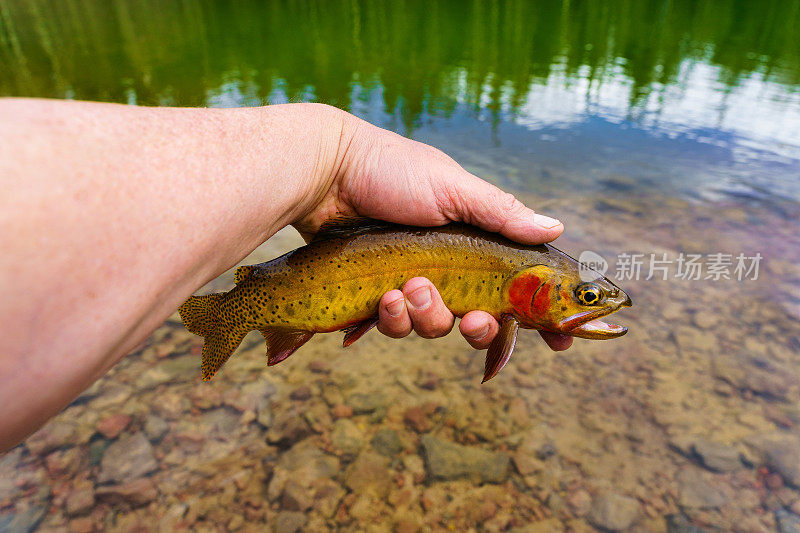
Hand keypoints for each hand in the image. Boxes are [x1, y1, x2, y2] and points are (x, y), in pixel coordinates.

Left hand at [292, 108, 572, 351]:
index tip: (559, 343)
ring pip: (434, 327)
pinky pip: (393, 326)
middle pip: (478, 319)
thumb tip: (555, 228)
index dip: (538, 318)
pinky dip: (389, 318)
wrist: (325, 174)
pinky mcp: (375, 295)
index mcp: (473, 243)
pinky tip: (381, 298)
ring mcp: (411, 283)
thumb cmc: (391, 170)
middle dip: (479, 328)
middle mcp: (446, 267)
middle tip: (471, 319)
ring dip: (426, 316)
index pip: (516, 287)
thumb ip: (501, 213)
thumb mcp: (453, 188)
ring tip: (406, 289)